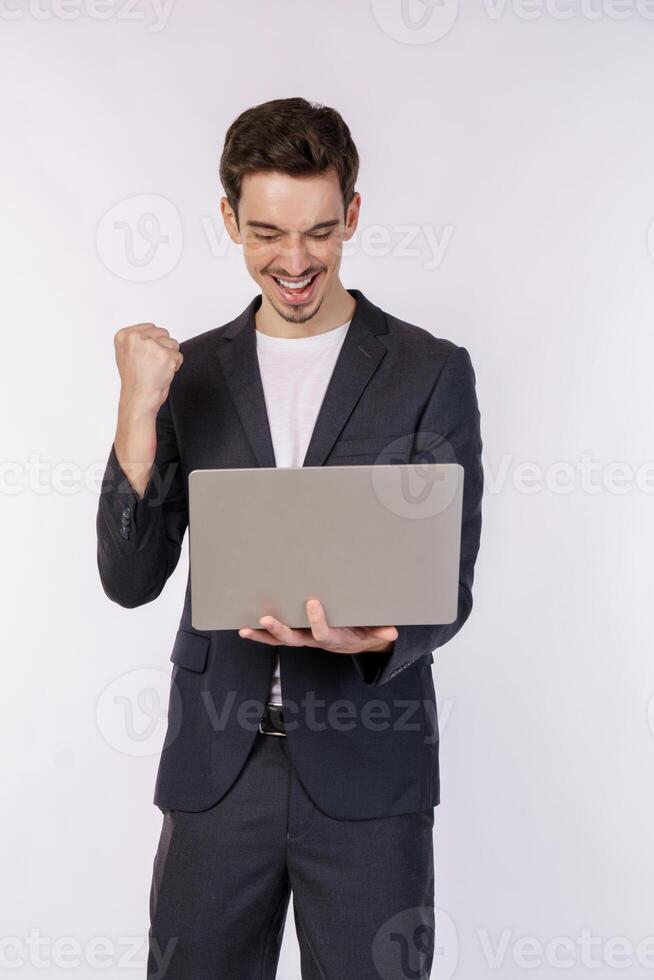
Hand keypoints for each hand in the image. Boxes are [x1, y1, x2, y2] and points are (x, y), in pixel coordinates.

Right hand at [113, 324, 183, 497]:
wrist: (138, 402)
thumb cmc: (135, 383)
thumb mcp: (128, 355)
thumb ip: (138, 342)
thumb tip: (155, 334)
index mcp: (123, 335)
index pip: (151, 328)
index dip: (153, 345)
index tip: (144, 360)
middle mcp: (135, 337)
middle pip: (164, 333)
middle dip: (163, 350)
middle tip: (152, 367)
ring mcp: (150, 346)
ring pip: (173, 343)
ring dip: (170, 358)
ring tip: (156, 371)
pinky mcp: (164, 355)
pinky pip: (179, 356)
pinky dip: (175, 367)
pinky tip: (162, 375)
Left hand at [238, 598, 397, 654]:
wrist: (356, 642)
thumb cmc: (363, 631)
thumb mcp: (375, 632)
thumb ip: (380, 632)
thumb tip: (392, 632)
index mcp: (333, 639)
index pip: (323, 633)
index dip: (317, 620)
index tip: (313, 602)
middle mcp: (314, 641)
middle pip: (294, 639)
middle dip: (280, 630)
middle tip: (267, 618)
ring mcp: (303, 639)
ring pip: (280, 640)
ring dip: (262, 635)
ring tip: (245, 629)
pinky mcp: (296, 635)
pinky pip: (275, 637)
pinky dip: (260, 634)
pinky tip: (244, 628)